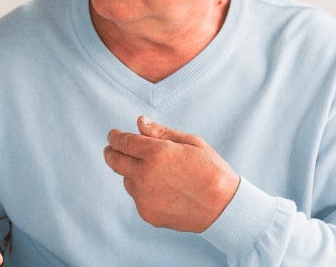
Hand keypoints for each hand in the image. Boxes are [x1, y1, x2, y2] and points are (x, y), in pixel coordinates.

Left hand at [103, 116, 239, 232]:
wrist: (224, 208)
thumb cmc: (211, 170)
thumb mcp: (191, 143)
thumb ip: (161, 132)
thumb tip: (140, 122)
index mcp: (155, 153)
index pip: (123, 142)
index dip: (115, 137)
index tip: (113, 135)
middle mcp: (144, 175)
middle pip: (114, 161)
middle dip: (111, 152)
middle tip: (112, 149)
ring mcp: (144, 196)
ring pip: (127, 180)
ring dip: (132, 173)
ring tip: (155, 173)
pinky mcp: (147, 213)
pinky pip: (138, 198)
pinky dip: (144, 191)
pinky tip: (163, 190)